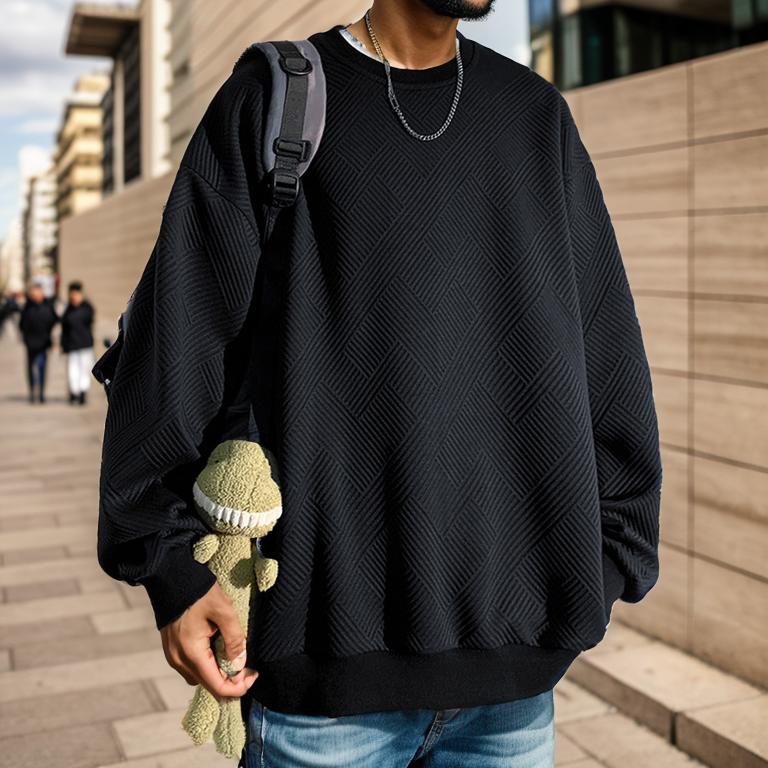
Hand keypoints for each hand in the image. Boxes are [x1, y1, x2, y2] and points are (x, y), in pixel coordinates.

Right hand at [160, 580, 257, 698]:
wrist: (170, 576)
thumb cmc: (198, 592)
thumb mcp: (224, 610)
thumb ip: (234, 639)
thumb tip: (240, 665)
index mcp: (191, 653)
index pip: (217, 686)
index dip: (239, 687)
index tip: (254, 675)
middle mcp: (178, 660)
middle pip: (209, 685)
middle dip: (231, 680)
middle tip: (249, 667)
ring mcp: (173, 656)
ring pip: (201, 677)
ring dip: (219, 673)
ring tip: (234, 656)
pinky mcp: (173, 649)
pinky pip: (193, 666)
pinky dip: (208, 664)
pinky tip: (218, 649)